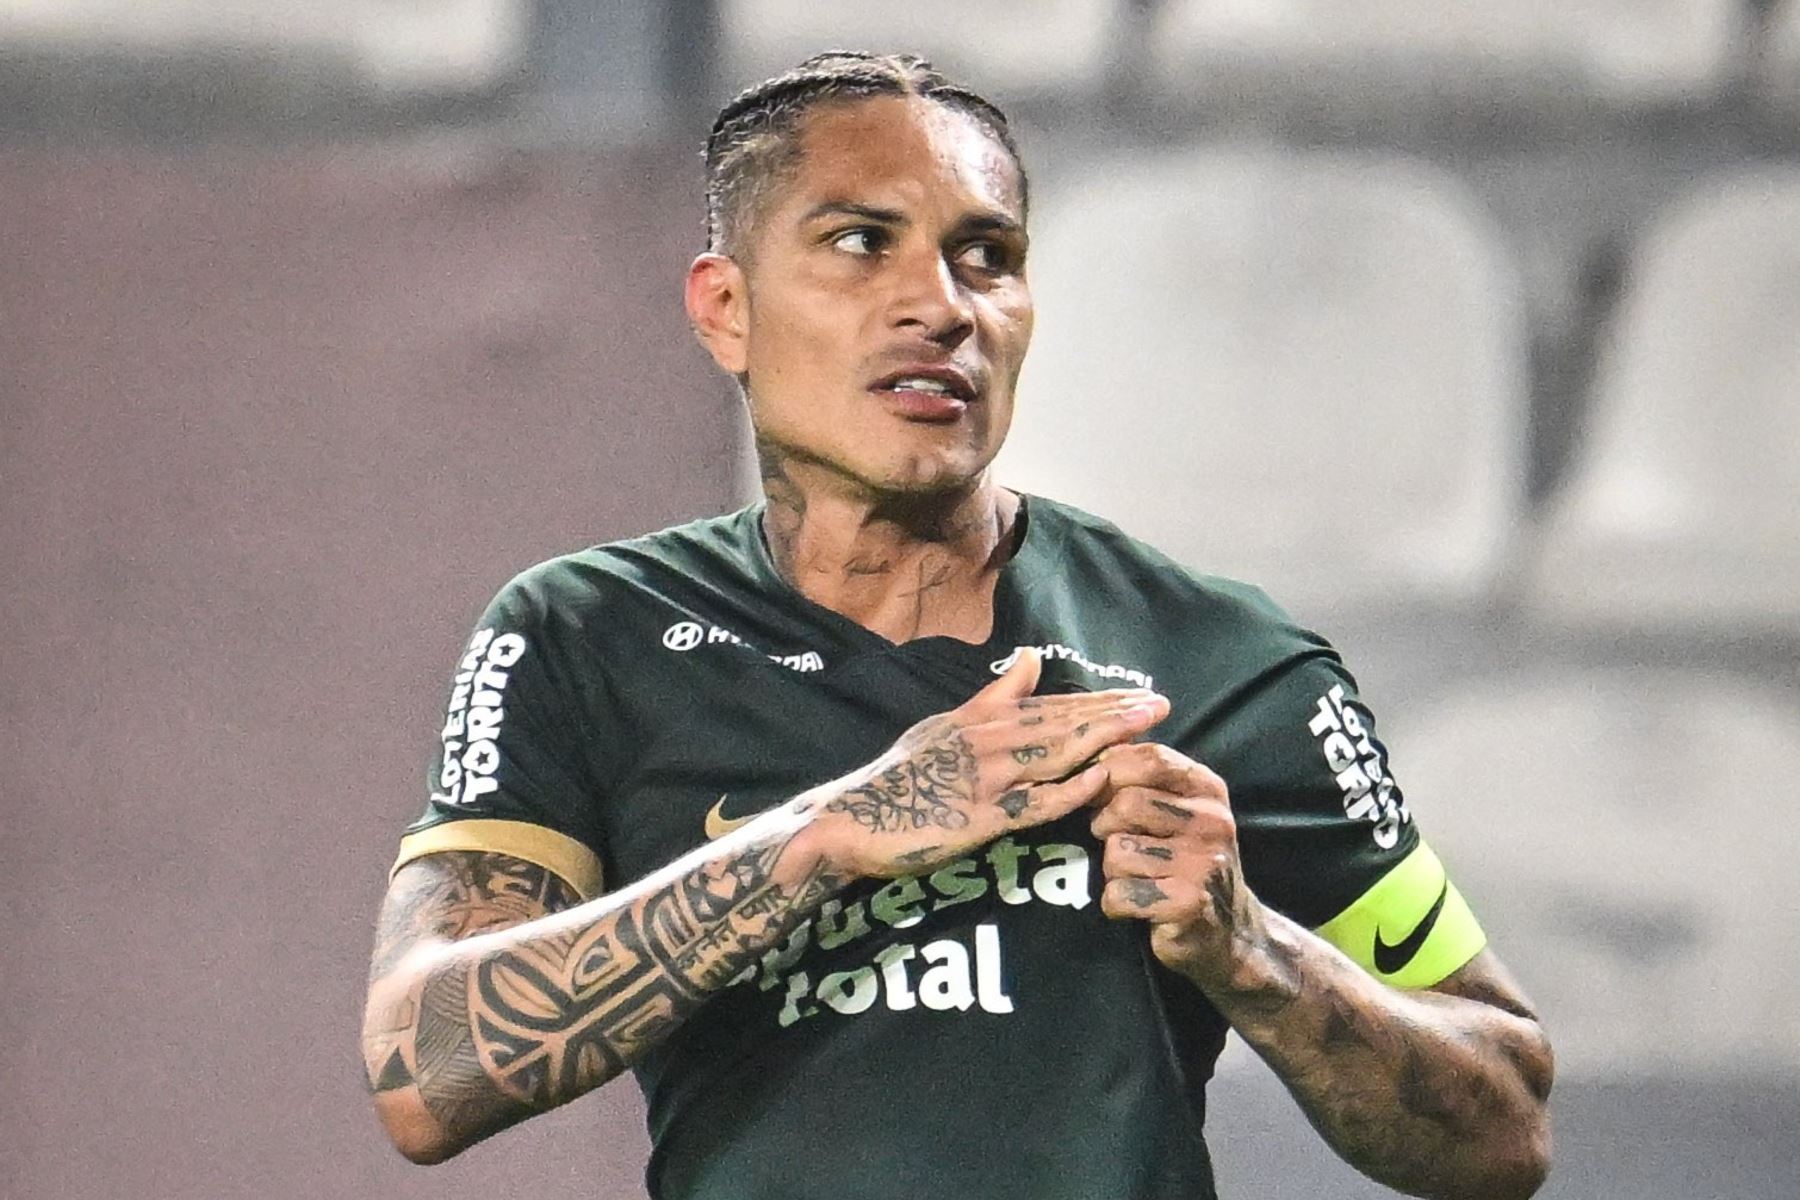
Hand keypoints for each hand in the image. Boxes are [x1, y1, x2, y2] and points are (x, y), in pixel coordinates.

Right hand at [810, 649, 1169, 878]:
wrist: (851, 819)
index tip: (1140, 694)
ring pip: (1059, 753)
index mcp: (983, 718)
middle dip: (1116, 712)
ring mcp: (987, 777)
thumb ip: (994, 695)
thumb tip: (1029, 657)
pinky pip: (1036, 803)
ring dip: (1106, 738)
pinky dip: (1070, 790)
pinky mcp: (981, 817)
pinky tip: (1102, 779)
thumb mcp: (945, 724)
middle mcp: (990, 740)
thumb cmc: (898, 777)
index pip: (1053, 704)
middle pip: (1065, 722)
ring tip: (1148, 727)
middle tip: (1162, 703)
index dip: (1100, 699)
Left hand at [1090, 743, 1266, 987]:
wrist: (1229, 931)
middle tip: (1114, 841)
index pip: (1150, 758)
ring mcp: (1203, 863)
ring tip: (1134, 876)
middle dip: (1104, 824)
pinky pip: (1120, 893)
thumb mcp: (1179, 810)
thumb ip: (1145, 779)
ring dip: (1111, 869)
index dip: (1110, 772)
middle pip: (1126, 803)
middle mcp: (1211, 821)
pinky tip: (1135, 905)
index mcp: (1208, 789)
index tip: (1096, 792)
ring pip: (1117, 851)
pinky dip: (1116, 903)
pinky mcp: (1188, 903)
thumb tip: (1091, 751)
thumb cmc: (1188, 861)